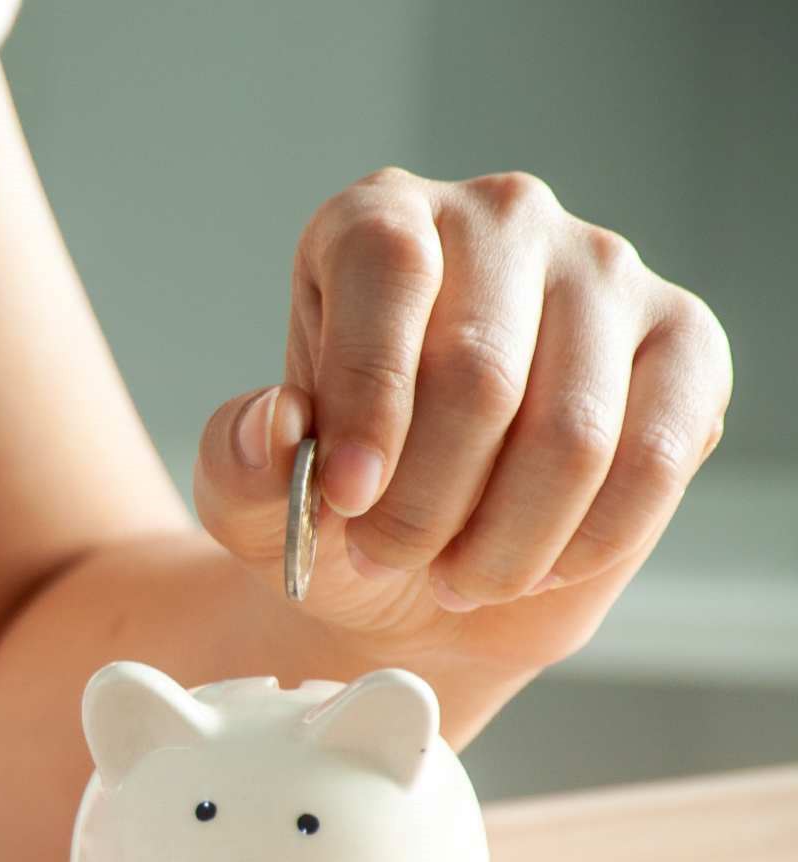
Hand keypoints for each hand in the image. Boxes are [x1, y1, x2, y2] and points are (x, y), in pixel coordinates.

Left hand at [194, 167, 731, 672]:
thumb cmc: (336, 503)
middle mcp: (500, 218)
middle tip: (384, 558)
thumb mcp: (251, 495)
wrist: (426, 565)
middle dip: (424, 499)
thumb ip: (240, 461)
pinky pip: (654, 458)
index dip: (366, 398)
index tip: (343, 498)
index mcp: (379, 219)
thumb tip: (276, 423)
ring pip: (571, 431)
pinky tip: (532, 568)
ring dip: (504, 540)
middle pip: (477, 368)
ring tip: (454, 579)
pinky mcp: (686, 343)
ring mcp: (604, 271)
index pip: (385, 272)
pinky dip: (586, 541)